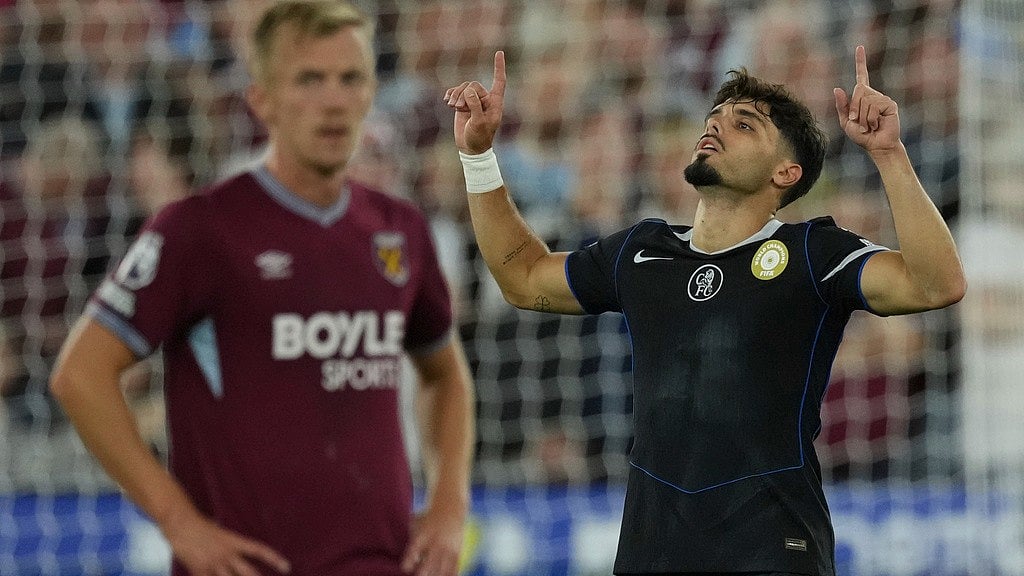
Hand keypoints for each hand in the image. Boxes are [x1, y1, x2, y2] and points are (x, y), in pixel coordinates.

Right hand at [162, 509, 290, 575]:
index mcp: (234, 541)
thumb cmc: (200, 524)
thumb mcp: (220, 530)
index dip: (274, 559)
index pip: (259, 550)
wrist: (181, 524)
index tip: (287, 567)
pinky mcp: (199, 571)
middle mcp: (226, 554)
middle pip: (247, 572)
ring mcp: (213, 564)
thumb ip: (229, 541)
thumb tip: (234, 545)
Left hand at [400, 501, 466, 575]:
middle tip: (418, 575)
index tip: (405, 568)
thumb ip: (410, 541)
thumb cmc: (427, 518)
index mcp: (423, 535)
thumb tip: (405, 563)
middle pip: (428, 565)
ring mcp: (448, 548)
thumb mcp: (415, 524)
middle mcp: (436, 542)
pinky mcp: (457, 552)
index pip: (413, 551)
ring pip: (441, 571)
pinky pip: (453, 570)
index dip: (408, 563)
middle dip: (421, 574)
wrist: (450, 508)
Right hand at [446, 51, 505, 154]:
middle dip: (464, 94)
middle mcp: (485, 100)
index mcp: (495, 103)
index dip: (498, 67)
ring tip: (452, 106)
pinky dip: (451, 95)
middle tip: (459, 108)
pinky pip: (456, 93)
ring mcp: (473, 102)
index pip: (499, 81)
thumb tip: (468, 90)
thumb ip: (475, 105)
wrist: (470, 148)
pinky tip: (447, 101)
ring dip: (456, 96)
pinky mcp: (463, 105)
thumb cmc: (479, 137)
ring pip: (464, 88)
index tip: (499, 52)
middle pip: (474, 85)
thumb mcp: (479, 122)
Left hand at [834, 45, 900, 154]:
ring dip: (861, 116)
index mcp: (862, 97)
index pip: (862, 76)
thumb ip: (842, 106)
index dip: (860, 62)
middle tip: (857, 122)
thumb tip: (837, 88)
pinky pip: (873, 106)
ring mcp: (882, 99)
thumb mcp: (846, 122)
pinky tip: (876, 124)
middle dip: (853, 108)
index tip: (860, 47)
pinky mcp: (890, 105)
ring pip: (865, 99)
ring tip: (868, 125)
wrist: (877, 146)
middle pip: (858, 90)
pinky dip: (870, 118)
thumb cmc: (862, 136)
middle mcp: (873, 95)